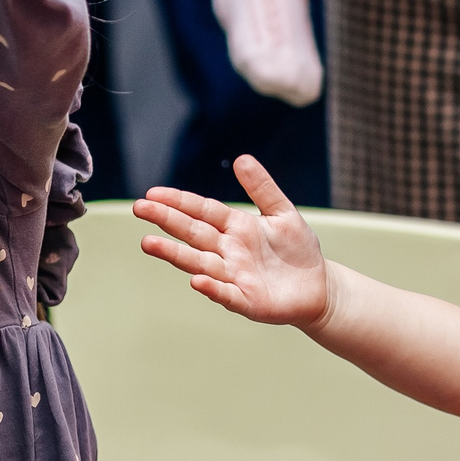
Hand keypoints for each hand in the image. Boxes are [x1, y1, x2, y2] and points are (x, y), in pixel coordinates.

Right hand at [131, 155, 330, 329]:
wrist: (319, 287)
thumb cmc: (298, 250)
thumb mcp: (283, 213)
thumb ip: (262, 188)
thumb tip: (242, 159)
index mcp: (236, 227)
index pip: (202, 211)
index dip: (179, 201)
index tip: (153, 193)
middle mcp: (228, 251)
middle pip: (193, 233)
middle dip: (167, 220)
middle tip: (140, 208)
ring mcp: (234, 276)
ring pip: (199, 262)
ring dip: (175, 254)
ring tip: (148, 243)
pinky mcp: (247, 301)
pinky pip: (226, 293)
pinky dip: (212, 287)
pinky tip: (197, 280)